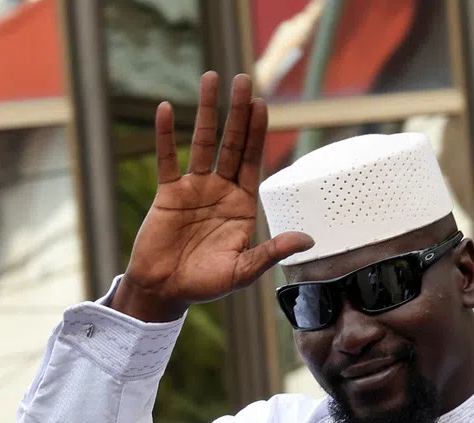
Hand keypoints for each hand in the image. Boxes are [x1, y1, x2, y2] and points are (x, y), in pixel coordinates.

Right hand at [111, 72, 313, 322]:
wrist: (166, 292)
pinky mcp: (167, 194)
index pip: (252, 161)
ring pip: (201, 143)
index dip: (256, 133)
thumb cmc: (206, 285)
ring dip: (207, 111)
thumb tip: (308, 240)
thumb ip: (271, 251)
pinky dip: (165, 135)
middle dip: (237, 112)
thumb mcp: (243, 271)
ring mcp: (194, 190)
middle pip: (231, 144)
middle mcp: (220, 191)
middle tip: (243, 79)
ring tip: (212, 78)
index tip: (262, 104)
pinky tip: (167, 109)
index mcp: (242, 206)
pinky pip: (166, 159)